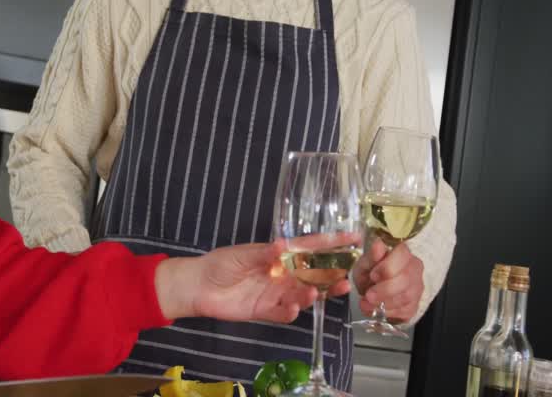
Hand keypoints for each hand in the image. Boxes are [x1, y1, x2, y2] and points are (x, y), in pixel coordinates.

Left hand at [155, 234, 358, 322]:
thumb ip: (264, 252)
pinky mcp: (265, 311)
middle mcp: (283, 274)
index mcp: (280, 255)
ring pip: (302, 296)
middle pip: (314, 276)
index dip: (332, 243)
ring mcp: (276, 293)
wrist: (198, 286)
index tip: (354, 238)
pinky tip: (293, 309)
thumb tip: (283, 245)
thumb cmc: (221, 263)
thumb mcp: (242, 253)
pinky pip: (283, 313)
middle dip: (331, 277)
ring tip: (316, 294)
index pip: (311, 248)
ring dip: (312, 296)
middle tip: (346, 278)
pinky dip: (290, 312)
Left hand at [353, 240, 424, 322]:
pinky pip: (405, 311)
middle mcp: (414, 268)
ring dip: (384, 303)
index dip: (387, 267)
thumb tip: (378, 244)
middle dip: (384, 290)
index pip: (402, 255)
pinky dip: (388, 312)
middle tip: (368, 295)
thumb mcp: (365, 263)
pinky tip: (377, 310)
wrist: (375, 290)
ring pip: (406, 296)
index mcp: (403, 252)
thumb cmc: (371, 273)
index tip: (373, 275)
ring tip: (367, 304)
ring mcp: (417, 287)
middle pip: (405, 278)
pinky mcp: (415, 304)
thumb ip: (371, 256)